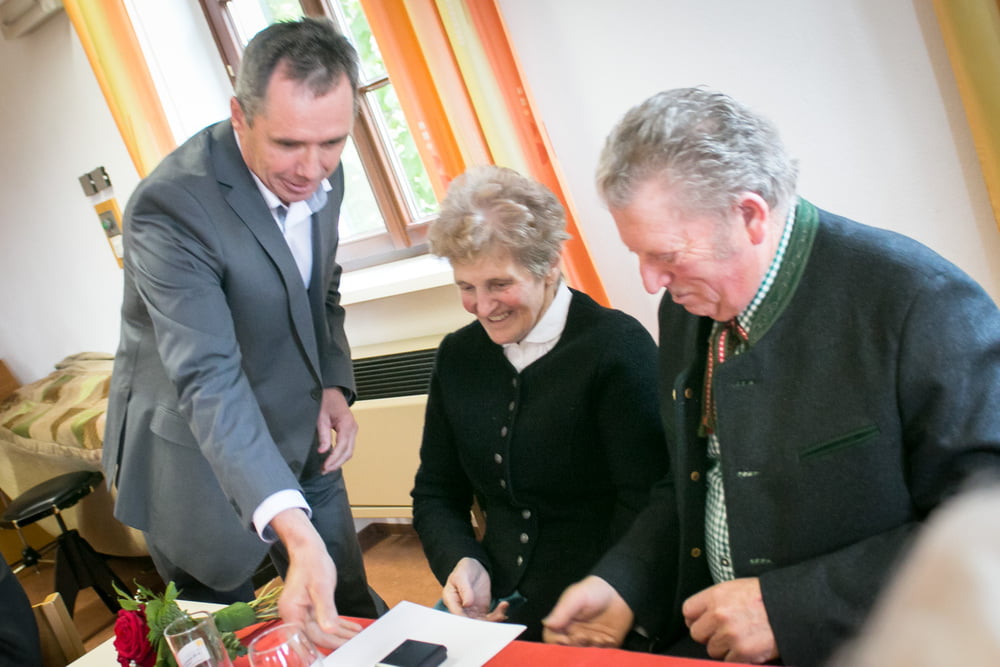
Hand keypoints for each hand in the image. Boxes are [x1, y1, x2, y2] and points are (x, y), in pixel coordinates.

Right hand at [270, 508, 360, 649]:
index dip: (327, 645)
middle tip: (354, 643)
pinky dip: (337, 624)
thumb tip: (329, 629)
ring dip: (339, 633)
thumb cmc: (312, 563)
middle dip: (336, 640)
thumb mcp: (322, 587)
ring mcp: (300, 611)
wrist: (308, 548)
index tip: (342, 650)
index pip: (310, 637)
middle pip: (316, 635)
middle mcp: (293, 615)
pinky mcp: (308, 607)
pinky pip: (322, 620)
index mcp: (292, 613)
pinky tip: (350, 627)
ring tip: (356, 636)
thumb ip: (325, 610)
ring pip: (321, 629)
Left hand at [316, 388, 357, 472]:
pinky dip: (341, 455)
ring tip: (326, 468)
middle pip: (348, 452)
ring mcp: (353, 430)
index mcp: (347, 424)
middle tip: (324, 470)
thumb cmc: (326, 401)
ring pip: (349, 451)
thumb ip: (323, 435)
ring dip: (339, 461)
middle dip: (336, 463)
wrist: (332, 392)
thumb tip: (323, 451)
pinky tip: (332, 460)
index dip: (333, 459)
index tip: (324, 467)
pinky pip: (348, 446)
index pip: (342, 447)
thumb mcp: (321, 418)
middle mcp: (353, 428)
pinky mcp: (350, 431)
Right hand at [442, 557, 508, 621]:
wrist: (474, 568)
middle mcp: (461, 610)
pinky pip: (490, 618)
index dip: (466, 621)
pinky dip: (498, 615)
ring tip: (501, 613)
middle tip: (493, 618)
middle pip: (470, 623)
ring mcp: (472, 611)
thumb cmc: (464, 570)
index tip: (477, 620)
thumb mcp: (461, 575)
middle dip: (482, 625)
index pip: (457, 615)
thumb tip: (467, 604)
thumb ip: (464, 589)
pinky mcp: (482, 611)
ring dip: (492, 621)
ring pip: (481, 623)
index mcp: (451, 601)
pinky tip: (503, 606)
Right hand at [542, 575, 633, 646]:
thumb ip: (562, 611)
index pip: (551, 637)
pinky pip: (600, 655)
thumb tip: (546, 623)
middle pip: (566, 649)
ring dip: (590, 649)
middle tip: (585, 636)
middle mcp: (574, 634)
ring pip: (583, 654)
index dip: (556, 642)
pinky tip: (608, 639)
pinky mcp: (604, 645)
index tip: (566, 639)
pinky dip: (603, 651)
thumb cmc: (595, 591)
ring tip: (599, 637)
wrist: (619, 592)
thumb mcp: (576, 596)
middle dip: (575, 646)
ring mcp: (589, 641)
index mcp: (564, 622)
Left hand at [682, 577, 778, 662]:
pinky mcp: (742, 652)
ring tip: (740, 637)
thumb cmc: (765, 597)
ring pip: (712, 650)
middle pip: (697, 633)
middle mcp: (719, 615)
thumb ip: (715, 601)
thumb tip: (699, 614)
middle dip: (709, 635)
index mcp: (716, 596)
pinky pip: (727, 661)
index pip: (688, 610)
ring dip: (724, 647)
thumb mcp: (735, 588)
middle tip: (724, 631)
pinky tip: (747, 646)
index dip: (695, 618)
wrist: (791, 609)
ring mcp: (730, 635)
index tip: (702, 622)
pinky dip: (737, 657)